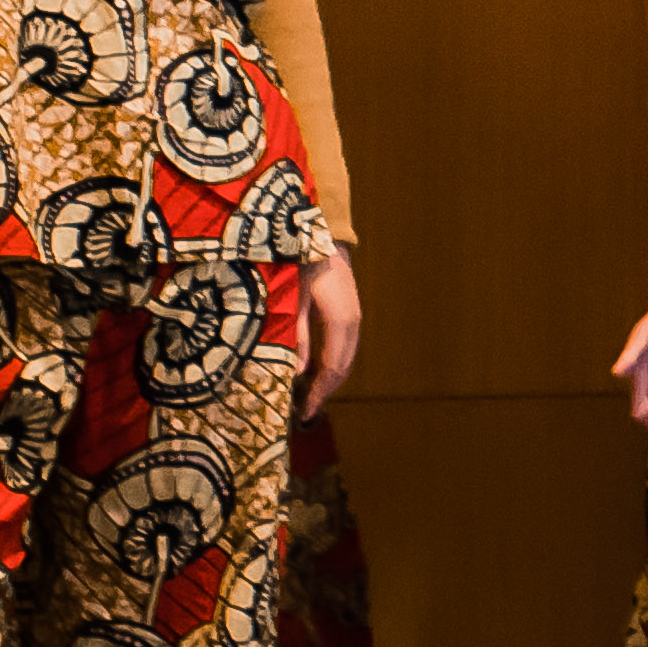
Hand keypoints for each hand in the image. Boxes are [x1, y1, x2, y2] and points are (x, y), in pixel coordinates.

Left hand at [295, 251, 366, 419]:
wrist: (323, 233)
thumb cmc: (302, 263)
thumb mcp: (293, 301)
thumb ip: (296, 336)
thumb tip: (296, 372)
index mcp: (341, 323)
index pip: (332, 369)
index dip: (319, 394)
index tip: (304, 413)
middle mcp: (352, 324)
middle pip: (342, 368)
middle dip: (325, 391)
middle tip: (305, 410)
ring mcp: (353, 317)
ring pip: (345, 359)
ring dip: (329, 379)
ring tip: (309, 394)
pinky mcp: (349, 313)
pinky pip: (344, 347)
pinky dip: (332, 364)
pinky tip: (316, 369)